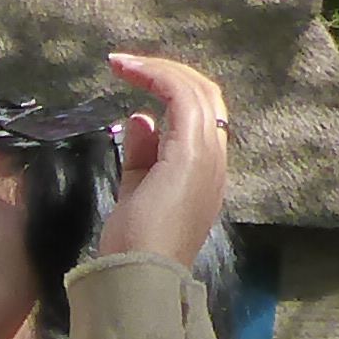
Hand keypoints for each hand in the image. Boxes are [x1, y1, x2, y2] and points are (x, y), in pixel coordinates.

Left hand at [94, 50, 232, 273]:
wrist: (140, 275)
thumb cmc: (134, 246)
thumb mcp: (136, 190)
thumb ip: (142, 155)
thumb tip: (140, 118)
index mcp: (205, 171)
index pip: (200, 115)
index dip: (170, 91)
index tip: (132, 80)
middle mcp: (215, 160)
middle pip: (206, 96)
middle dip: (166, 74)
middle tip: (127, 65)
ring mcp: (208, 156)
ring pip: (197, 91)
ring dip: (158, 70)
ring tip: (122, 63)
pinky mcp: (191, 154)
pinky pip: (182, 98)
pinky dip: (156, 77)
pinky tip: (129, 71)